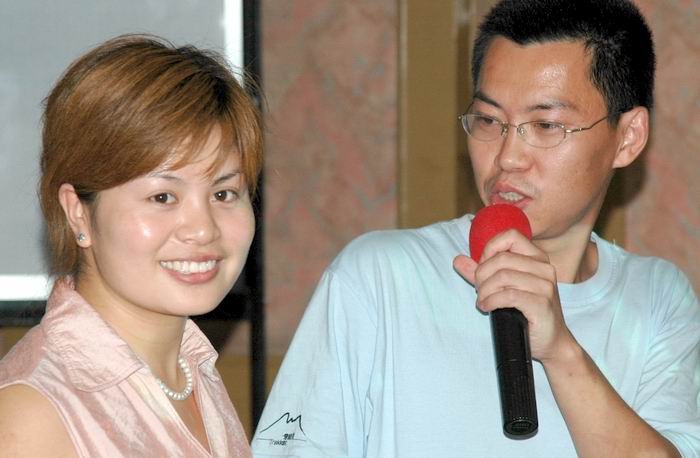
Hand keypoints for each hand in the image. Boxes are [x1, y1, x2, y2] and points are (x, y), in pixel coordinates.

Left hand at [453, 228, 574, 362]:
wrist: (551, 341)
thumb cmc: (526, 312)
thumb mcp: (503, 288)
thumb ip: (481, 272)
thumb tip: (457, 260)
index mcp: (537, 258)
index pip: (510, 236)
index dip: (489, 249)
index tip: (482, 268)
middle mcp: (544, 268)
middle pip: (501, 259)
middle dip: (481, 275)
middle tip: (479, 291)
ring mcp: (545, 285)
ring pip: (502, 276)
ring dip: (484, 291)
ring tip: (482, 301)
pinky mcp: (541, 303)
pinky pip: (507, 295)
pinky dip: (490, 301)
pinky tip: (486, 307)